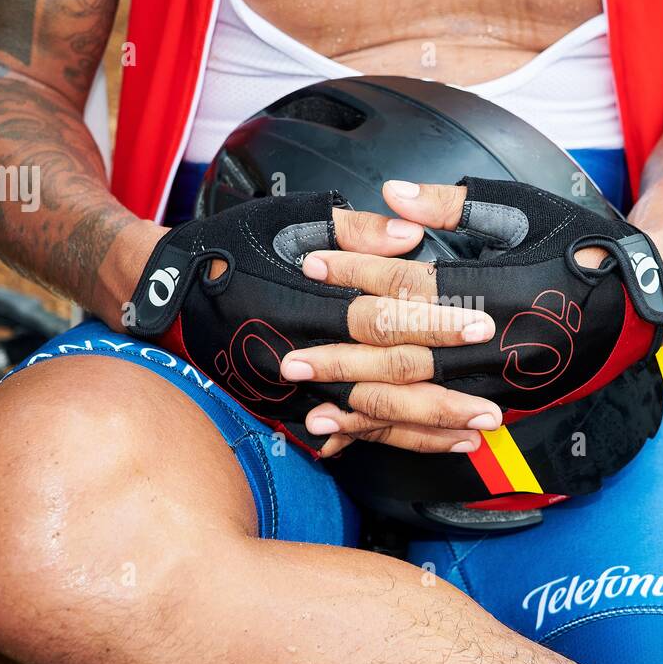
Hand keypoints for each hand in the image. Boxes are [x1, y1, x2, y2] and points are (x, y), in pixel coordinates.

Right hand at [121, 191, 500, 456]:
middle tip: (494, 404)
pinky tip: (433, 442)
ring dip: (427, 426)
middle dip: (442, 394)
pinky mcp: (289, 406)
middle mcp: (301, 350)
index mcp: (307, 299)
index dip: (435, 321)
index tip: (481, 325)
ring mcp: (294, 388)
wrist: (167, 296)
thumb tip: (412, 238)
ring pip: (372, 415)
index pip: (384, 313)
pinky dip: (392, 439)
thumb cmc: (230, 248)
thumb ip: (355, 231)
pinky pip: (350, 430)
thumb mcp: (288, 220)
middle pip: (384, 377)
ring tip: (477, 430)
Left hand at [284, 177, 662, 443]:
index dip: (357, 270)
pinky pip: (444, 421)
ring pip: (420, 398)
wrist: (643, 301)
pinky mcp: (509, 400)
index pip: (411, 282)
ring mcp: (503, 379)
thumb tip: (392, 195)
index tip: (312, 262)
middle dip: (342, 354)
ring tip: (311, 403)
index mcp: (498, 287)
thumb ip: (455, 203)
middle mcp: (497, 341)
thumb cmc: (583, 246)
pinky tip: (362, 433)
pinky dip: (399, 430)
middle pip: (404, 352)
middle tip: (287, 354)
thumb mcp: (525, 208)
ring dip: (362, 402)